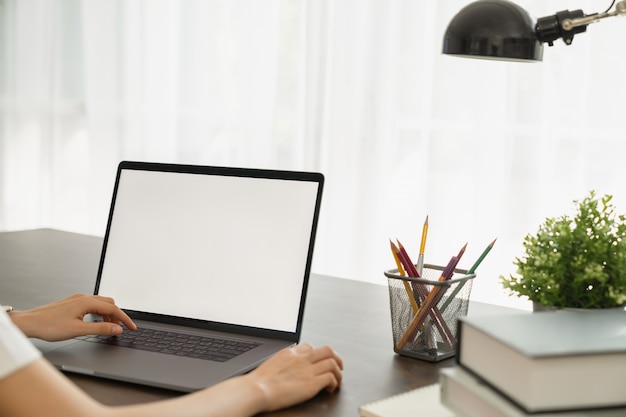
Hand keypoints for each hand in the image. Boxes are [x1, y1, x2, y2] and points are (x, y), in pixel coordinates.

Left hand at [10, 294, 136, 340]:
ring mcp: (77, 299)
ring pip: (100, 304)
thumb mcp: (78, 330)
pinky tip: (95, 323)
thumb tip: (117, 329)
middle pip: (109, 303)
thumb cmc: (49, 326)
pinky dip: (99, 314)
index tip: (132, 327)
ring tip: (108, 328)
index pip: (113, 309)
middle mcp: (83, 298)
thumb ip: (100, 329)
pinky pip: (92, 305)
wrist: (30, 323)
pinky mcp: (72, 303)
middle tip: (120, 329)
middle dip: (117, 316)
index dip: (125, 319)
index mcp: (86, 302)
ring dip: (108, 315)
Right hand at [245, 343, 342, 411]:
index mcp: (290, 353)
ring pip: (333, 362)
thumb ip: (281, 364)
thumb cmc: (258, 382)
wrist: (256, 390)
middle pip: (327, 350)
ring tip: (337, 380)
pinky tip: (330, 389)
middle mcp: (301, 358)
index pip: (310, 347)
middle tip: (338, 367)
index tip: (319, 363)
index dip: (317, 355)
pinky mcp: (312, 383)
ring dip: (338, 372)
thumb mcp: (270, 365)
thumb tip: (283, 370)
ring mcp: (308, 370)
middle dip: (336, 358)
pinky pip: (331, 378)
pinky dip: (334, 383)